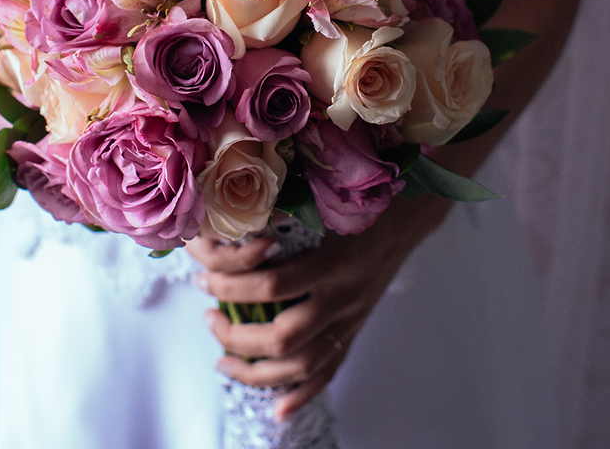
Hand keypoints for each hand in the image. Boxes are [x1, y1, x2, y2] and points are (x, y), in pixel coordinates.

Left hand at [185, 194, 451, 419]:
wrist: (406, 217)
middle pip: (284, 337)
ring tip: (224, 361)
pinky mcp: (355, 330)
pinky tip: (278, 409)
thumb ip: (279, 208)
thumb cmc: (358, 202)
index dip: (231, 288)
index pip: (272, 287)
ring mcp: (351, 319)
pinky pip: (329, 371)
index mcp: (333, 261)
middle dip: (237, 337)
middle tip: (209, 319)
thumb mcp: (322, 199)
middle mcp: (343, 297)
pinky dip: (302, 394)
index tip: (203, 280)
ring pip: (303, 365)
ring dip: (258, 372)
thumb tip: (224, 217)